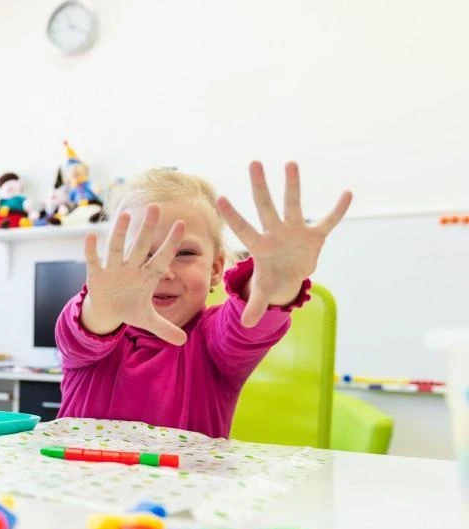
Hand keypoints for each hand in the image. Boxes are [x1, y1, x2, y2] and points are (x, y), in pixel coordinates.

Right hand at [81, 204, 188, 344]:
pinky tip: (91, 235)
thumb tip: (184, 342)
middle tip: (155, 207)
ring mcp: (113, 269)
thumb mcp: (147, 320)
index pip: (162, 258)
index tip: (182, 225)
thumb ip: (165, 328)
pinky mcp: (96, 275)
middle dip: (147, 229)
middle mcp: (131, 268)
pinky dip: (91, 250)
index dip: (171, 244)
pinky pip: (93, 260)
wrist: (107, 310)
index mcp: (147, 276)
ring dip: (119, 233)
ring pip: (117, 248)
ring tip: (124, 215)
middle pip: (141, 246)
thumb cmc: (129, 308)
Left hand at [217, 161, 351, 327]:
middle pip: (265, 206)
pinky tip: (347, 193)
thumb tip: (245, 326)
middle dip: (260, 186)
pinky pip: (328, 221)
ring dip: (293, 185)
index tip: (220, 198)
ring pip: (293, 204)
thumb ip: (255, 304)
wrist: (290, 274)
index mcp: (260, 246)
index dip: (233, 216)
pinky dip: (338, 210)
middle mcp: (275, 232)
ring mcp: (294, 231)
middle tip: (253, 163)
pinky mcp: (314, 235)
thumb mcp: (263, 291)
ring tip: (290, 163)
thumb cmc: (271, 278)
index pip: (243, 229)